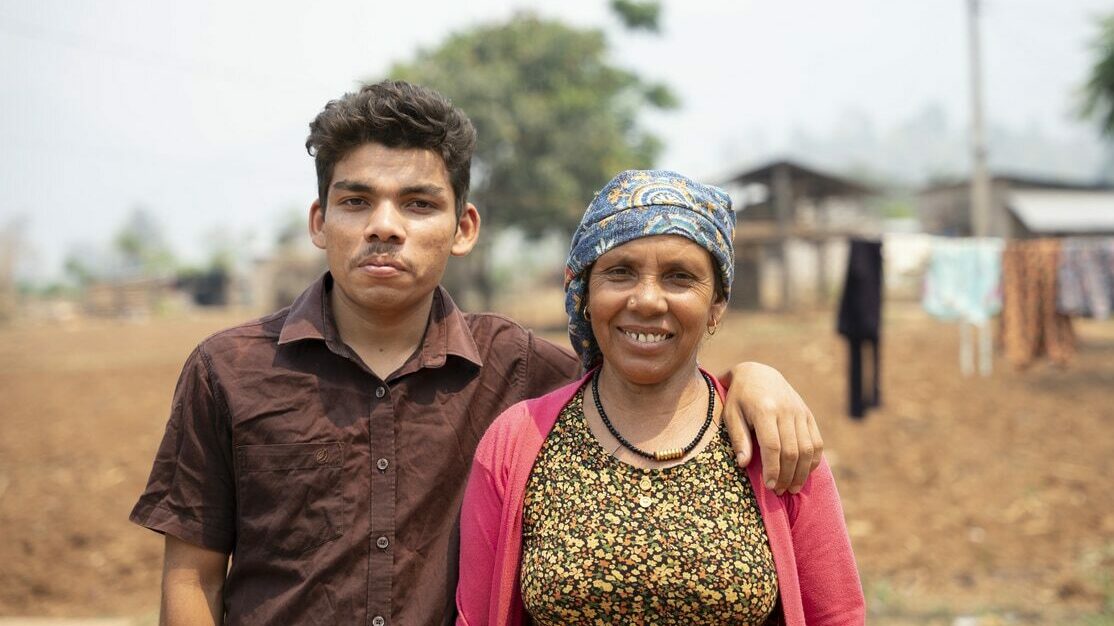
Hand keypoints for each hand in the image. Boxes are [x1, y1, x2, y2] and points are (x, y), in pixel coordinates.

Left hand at [720, 362, 822, 494]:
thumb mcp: (731, 414)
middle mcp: (786, 411)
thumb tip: (744, 464)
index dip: (772, 469)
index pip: (773, 446)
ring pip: (807, 449)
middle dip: (786, 475)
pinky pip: (816, 442)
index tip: (768, 486)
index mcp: (765, 409)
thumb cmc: (740, 397)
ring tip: (791, 488)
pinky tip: (803, 473)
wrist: (759, 373)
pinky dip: (812, 461)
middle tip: (778, 491)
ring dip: (801, 473)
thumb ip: (739, 438)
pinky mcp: (808, 415)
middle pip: (792, 451)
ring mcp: (800, 412)